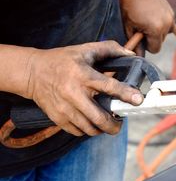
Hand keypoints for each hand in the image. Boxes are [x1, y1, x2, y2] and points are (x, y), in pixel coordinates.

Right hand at [25, 41, 142, 135]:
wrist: (32, 72)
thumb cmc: (61, 60)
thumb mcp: (85, 49)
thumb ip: (109, 49)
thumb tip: (130, 53)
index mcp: (83, 75)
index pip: (109, 86)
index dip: (126, 94)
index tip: (138, 100)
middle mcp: (74, 93)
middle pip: (100, 118)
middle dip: (115, 125)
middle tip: (120, 122)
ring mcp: (65, 108)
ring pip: (90, 129)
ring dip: (102, 129)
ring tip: (106, 123)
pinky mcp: (57, 118)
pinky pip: (78, 132)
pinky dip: (88, 130)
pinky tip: (91, 123)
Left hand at [118, 0, 173, 52]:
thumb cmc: (129, 5)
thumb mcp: (129, 27)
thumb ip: (135, 42)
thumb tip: (138, 55)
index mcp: (156, 30)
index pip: (155, 49)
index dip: (146, 46)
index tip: (140, 39)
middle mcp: (167, 25)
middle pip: (160, 42)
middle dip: (152, 39)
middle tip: (141, 29)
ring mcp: (171, 18)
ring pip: (165, 34)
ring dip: (157, 32)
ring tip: (146, 21)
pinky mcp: (171, 12)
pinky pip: (169, 25)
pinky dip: (163, 25)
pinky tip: (156, 20)